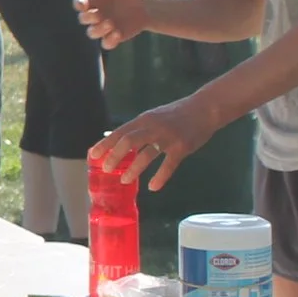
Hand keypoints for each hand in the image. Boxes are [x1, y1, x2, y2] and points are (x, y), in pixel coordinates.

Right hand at [73, 0, 150, 47]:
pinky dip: (109, 41)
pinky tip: (118, 34)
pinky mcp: (113, 36)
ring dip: (98, 30)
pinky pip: (106, 43)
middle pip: (82, 19)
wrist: (146, 4)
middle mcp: (95, 13)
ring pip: (92, 33)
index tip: (84, 4)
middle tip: (98, 15)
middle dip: (88, 18)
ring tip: (111, 24)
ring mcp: (103, 26)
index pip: (79, 2)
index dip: (78, 4)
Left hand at [94, 94, 220, 191]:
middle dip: (115, 157)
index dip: (105, 144)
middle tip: (107, 170)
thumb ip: (139, 129)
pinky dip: (160, 177)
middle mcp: (153, 127)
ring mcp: (168, 137)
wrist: (205, 109)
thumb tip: (119, 144)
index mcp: (144, 120)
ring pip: (146, 155)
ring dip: (134, 169)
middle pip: (128, 142)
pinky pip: (168, 165)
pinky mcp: (182, 147)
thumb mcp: (154, 117)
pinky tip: (153, 187)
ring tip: (125, 180)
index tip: (93, 155)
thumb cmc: (176, 115)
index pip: (119, 132)